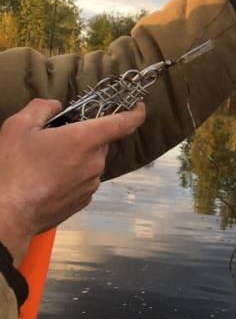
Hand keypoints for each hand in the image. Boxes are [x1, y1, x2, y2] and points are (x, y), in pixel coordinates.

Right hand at [0, 99, 145, 264]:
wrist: (8, 213)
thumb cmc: (14, 169)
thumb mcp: (19, 126)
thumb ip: (42, 108)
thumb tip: (55, 106)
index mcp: (84, 140)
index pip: (122, 123)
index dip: (135, 113)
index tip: (139, 107)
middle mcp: (94, 163)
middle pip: (99, 142)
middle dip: (82, 136)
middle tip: (55, 138)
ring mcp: (91, 184)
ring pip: (90, 162)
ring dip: (75, 158)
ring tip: (45, 163)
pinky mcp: (83, 201)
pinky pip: (83, 181)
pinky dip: (71, 176)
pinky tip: (48, 180)